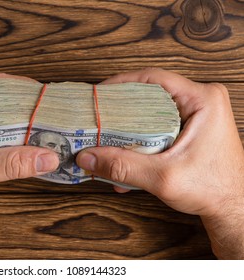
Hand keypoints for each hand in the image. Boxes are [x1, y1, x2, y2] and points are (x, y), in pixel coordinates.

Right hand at [76, 68, 243, 258]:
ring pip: (151, 111)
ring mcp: (197, 116)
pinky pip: (158, 126)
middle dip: (121, 107)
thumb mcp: (163, 178)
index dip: (121, 83)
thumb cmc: (213, 190)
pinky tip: (125, 158)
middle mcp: (201, 102)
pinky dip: (140, 139)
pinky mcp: (191, 130)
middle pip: (150, 94)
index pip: (153, 78)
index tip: (98, 94)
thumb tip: (88, 157)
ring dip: (128, 126)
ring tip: (107, 138)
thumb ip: (123, 167)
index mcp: (202, 100)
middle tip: (98, 116)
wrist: (233, 208)